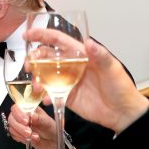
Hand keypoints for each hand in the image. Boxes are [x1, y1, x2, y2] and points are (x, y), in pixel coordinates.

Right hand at [8, 105, 57, 148]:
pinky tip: (29, 140)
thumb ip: (40, 119)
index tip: (26, 121)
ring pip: (12, 127)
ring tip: (33, 137)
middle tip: (29, 132)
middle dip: (20, 126)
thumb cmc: (51, 129)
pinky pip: (13, 135)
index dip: (19, 114)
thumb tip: (32, 115)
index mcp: (29, 109)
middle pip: (11, 118)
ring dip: (21, 133)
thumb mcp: (48, 123)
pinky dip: (21, 138)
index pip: (16, 107)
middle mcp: (22, 115)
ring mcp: (19, 125)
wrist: (52, 142)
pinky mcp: (18, 133)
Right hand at [24, 28, 148, 133]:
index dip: (42, 35)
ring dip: (36, 78)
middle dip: (33, 59)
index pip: (58, 41)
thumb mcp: (112, 69)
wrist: (121, 113)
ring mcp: (66, 81)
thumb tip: (89, 43)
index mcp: (80, 55)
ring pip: (43, 75)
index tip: (28, 34)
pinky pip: (49, 93)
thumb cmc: (120, 88)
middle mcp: (70, 66)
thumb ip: (100, 55)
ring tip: (37, 86)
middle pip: (45, 57)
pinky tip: (47, 99)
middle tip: (29, 65)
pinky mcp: (64, 95)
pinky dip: (44, 96)